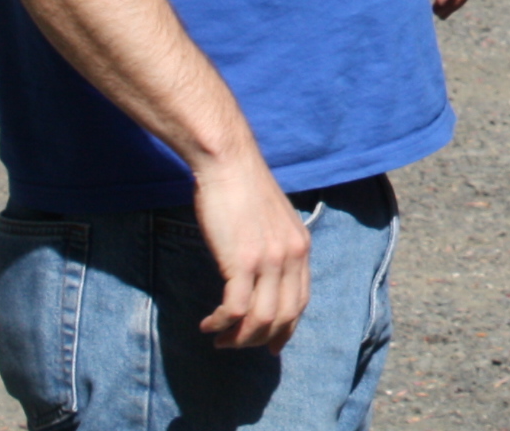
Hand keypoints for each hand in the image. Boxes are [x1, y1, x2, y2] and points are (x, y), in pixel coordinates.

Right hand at [193, 156, 312, 350]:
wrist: (229, 164)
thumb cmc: (243, 189)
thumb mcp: (272, 222)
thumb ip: (275, 249)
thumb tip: (263, 278)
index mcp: (301, 247)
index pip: (300, 302)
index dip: (285, 329)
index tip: (269, 345)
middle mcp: (292, 256)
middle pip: (284, 317)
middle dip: (258, 340)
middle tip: (233, 345)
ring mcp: (270, 260)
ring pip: (262, 320)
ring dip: (238, 337)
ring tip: (219, 339)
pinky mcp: (243, 261)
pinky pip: (237, 309)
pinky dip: (222, 323)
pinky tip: (208, 324)